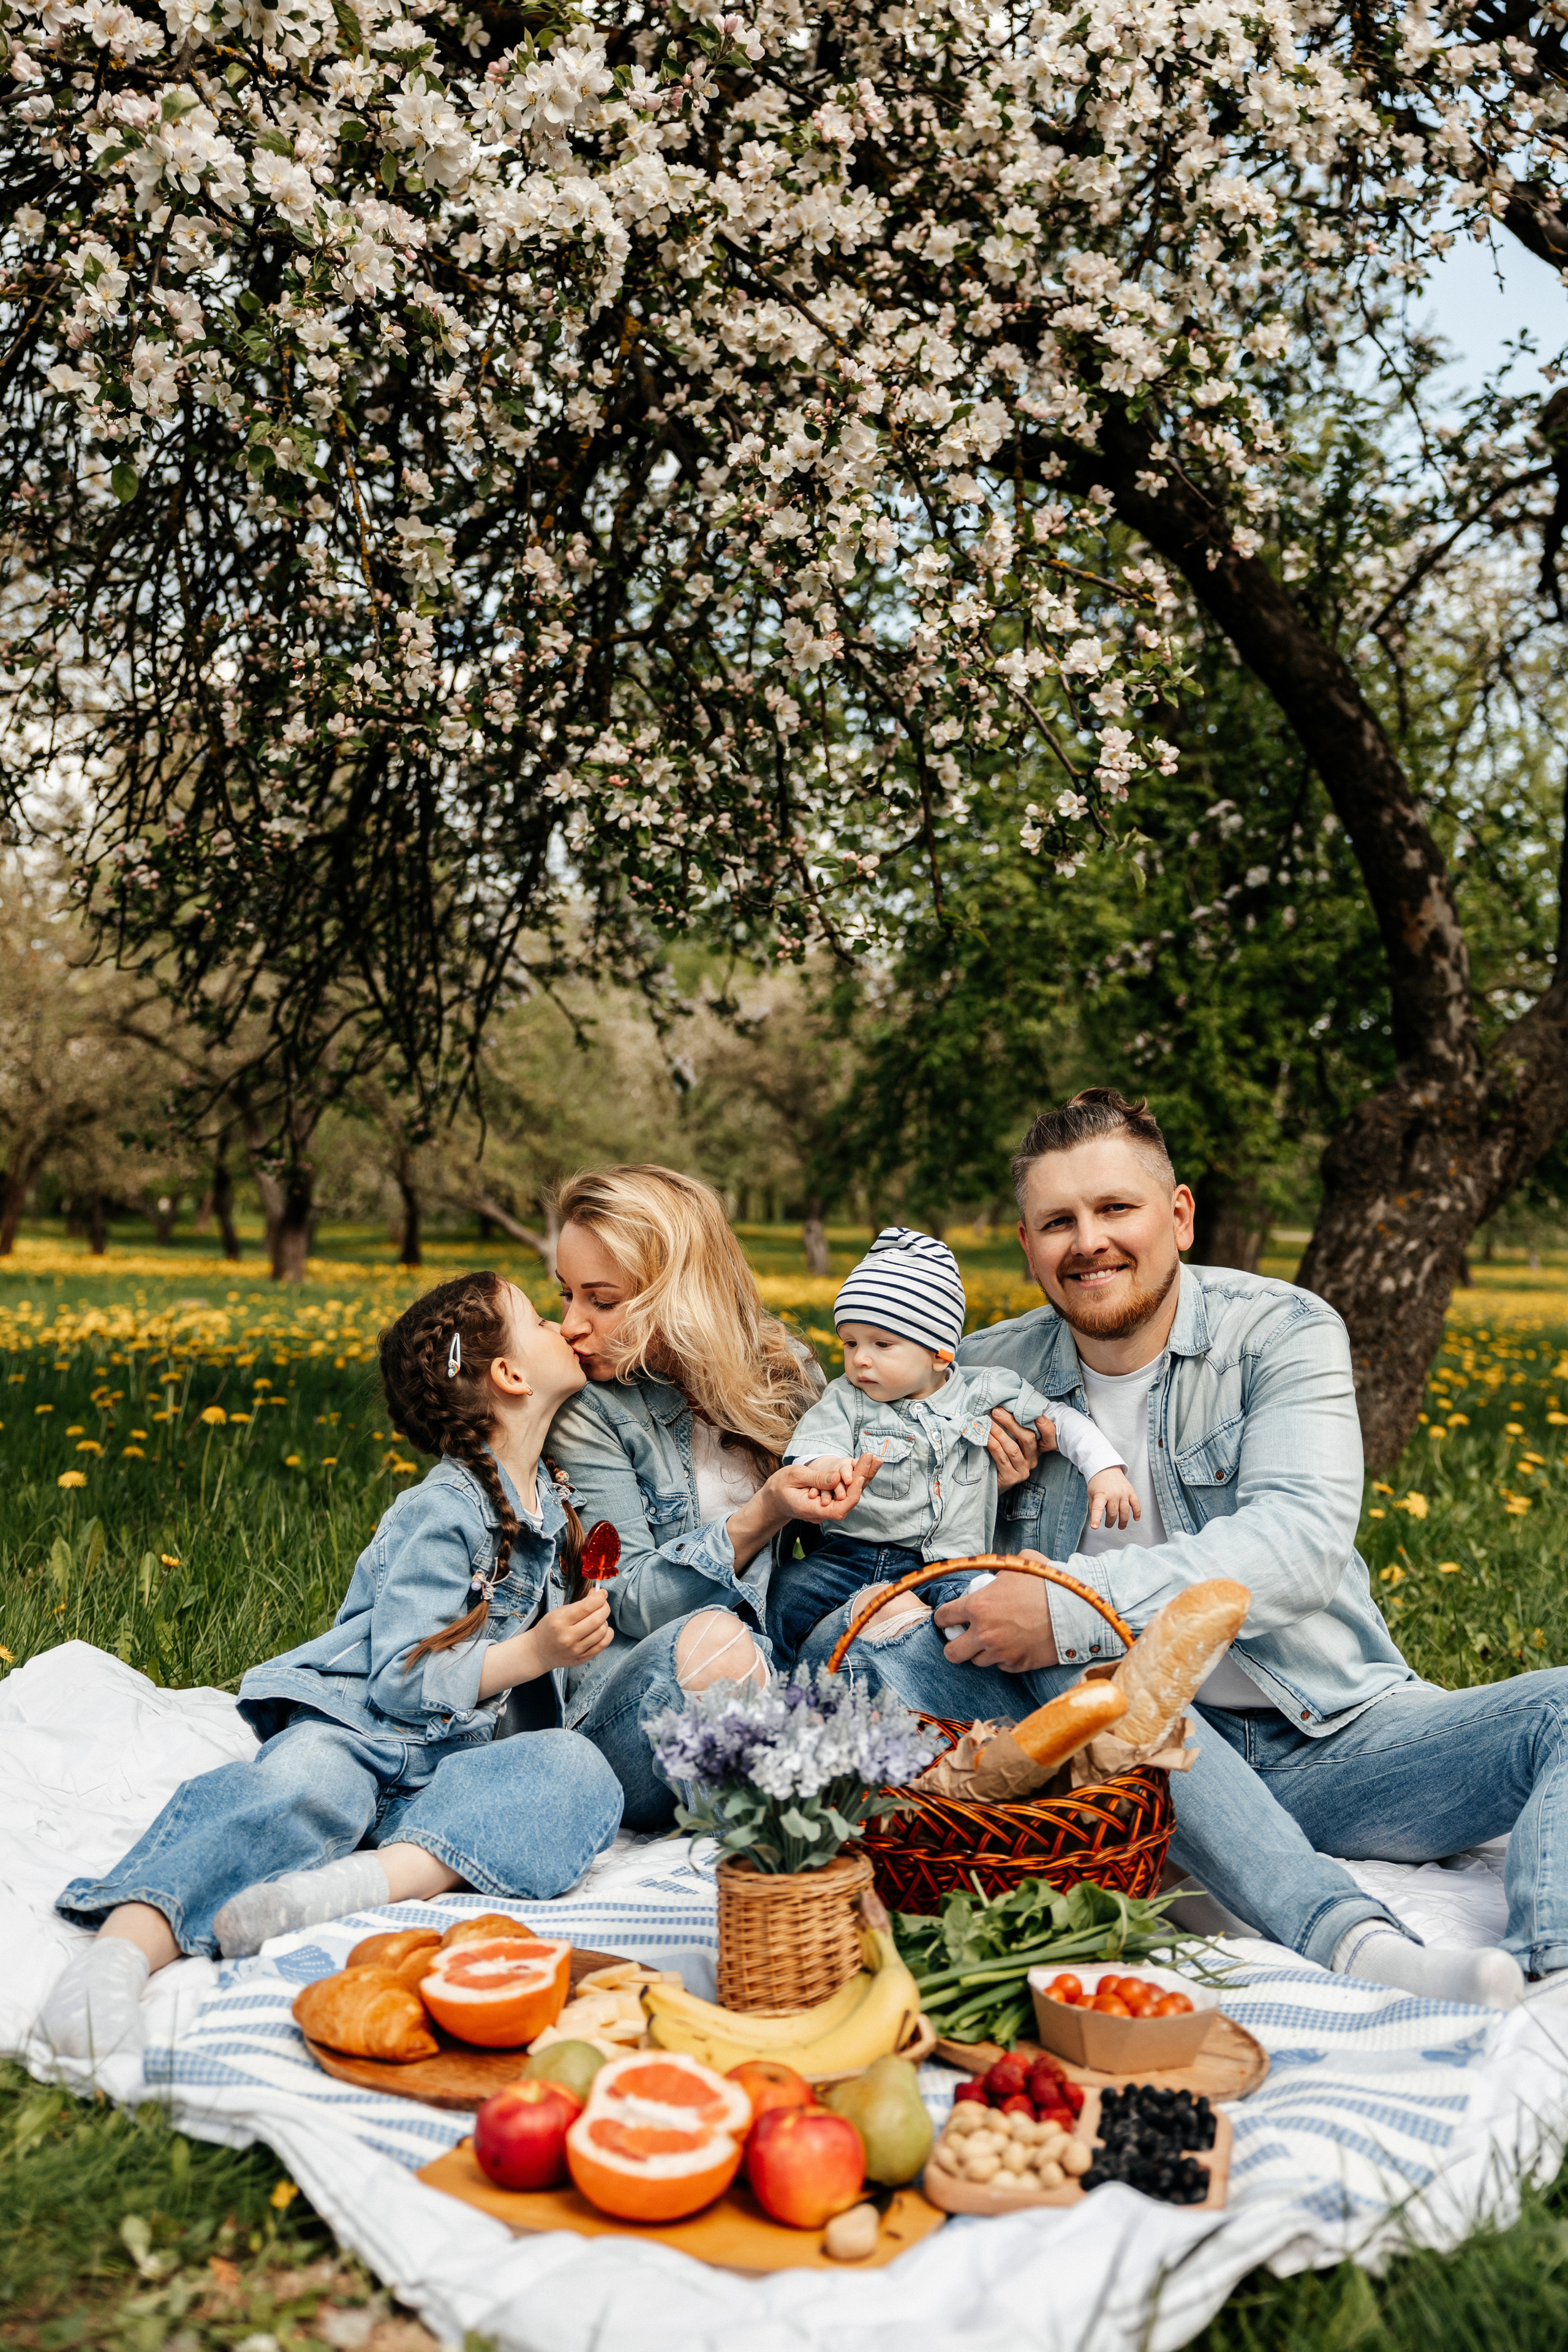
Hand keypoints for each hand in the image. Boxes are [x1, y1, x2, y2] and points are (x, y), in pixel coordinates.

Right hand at [528, 1591, 614, 1672]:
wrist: (539, 1652)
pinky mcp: (582, 1658)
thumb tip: (598, 1593)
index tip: (602, 1593)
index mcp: (560, 1621)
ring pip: (602, 1631)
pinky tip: (602, 1629)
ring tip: (599, 1618)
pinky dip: (607, 1634)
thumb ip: (580, 1603)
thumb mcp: (559, 1612)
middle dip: (605, 1607)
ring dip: (605, 1621)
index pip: (586, 1607)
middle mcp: (568, 1637)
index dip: (599, 1598)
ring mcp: (576, 1650)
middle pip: (597, 1619)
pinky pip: (602, 1644)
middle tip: (603, 1604)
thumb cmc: (549, 1628)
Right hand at [768, 1453, 881, 1525]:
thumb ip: (816, 1479)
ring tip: (873, 1459)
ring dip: (862, 1476)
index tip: (860, 1476)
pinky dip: (855, 1477)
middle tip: (873, 1459)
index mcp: (812, 1510)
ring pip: (849, 1495)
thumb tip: (838, 1477)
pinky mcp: (830, 1500)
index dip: (852, 1494)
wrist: (773, 1498)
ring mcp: (827, 1507)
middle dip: (863, 1479)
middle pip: (849, 1501)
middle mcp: (823, 1512)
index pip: (840, 1509)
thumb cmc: (780, 1486)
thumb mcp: (795, 1477)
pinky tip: (864, 1464)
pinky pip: (845, 1491)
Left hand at [932, 1554, 1060, 1672]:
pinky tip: (1013, 1646)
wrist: (1076, 1610)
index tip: (946, 1619)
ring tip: (992, 1641)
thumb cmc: (1049, 1584)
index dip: (943, 1618)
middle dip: (953, 1646)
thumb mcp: (1021, 1565)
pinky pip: (1002, 1666)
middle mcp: (984, 1633)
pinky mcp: (1018, 1665)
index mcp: (978, 1606)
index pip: (944, 1616)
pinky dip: (1004, 1658)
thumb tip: (998, 1574)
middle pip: (952, 1652)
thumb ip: (1002, 1571)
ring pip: (978, 1661)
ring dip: (981, 1652)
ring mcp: (1001, 1652)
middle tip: (960, 1640)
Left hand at [988, 1407, 1041, 1493]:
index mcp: (1036, 1448)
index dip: (1046, 1427)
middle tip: (997, 1411)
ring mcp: (1023, 1470)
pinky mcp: (1012, 1477)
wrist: (991, 1481)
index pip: (1048, 1437)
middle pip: (1027, 1438)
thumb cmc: (1000, 1456)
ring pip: (1013, 1448)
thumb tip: (1003, 1407)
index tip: (1037, 1415)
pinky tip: (986, 1437)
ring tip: (988, 1423)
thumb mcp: (1010, 1440)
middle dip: (1011, 1422)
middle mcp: (1033, 1459)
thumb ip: (1013, 1428)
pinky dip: (994, 1445)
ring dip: (999, 1433)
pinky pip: (1002, 1458)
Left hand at [1086, 1467, 1140, 1532]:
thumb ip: (1093, 1507)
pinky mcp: (1131, 1491)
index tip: (1095, 1527)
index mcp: (1100, 1494)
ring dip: (1123, 1522)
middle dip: (1110, 1522)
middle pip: (1113, 1513)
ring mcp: (1123, 1493)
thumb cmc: (1097, 1482)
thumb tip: (1097, 1520)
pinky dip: (1137, 1513)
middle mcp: (1113, 1494)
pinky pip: (1136, 1504)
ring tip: (1120, 1526)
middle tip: (1108, 1525)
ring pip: (1125, 1512)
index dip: (1096, 1518)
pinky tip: (1136, 1519)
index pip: (1098, 1508)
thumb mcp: (1091, 1494)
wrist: (1107, 1468)